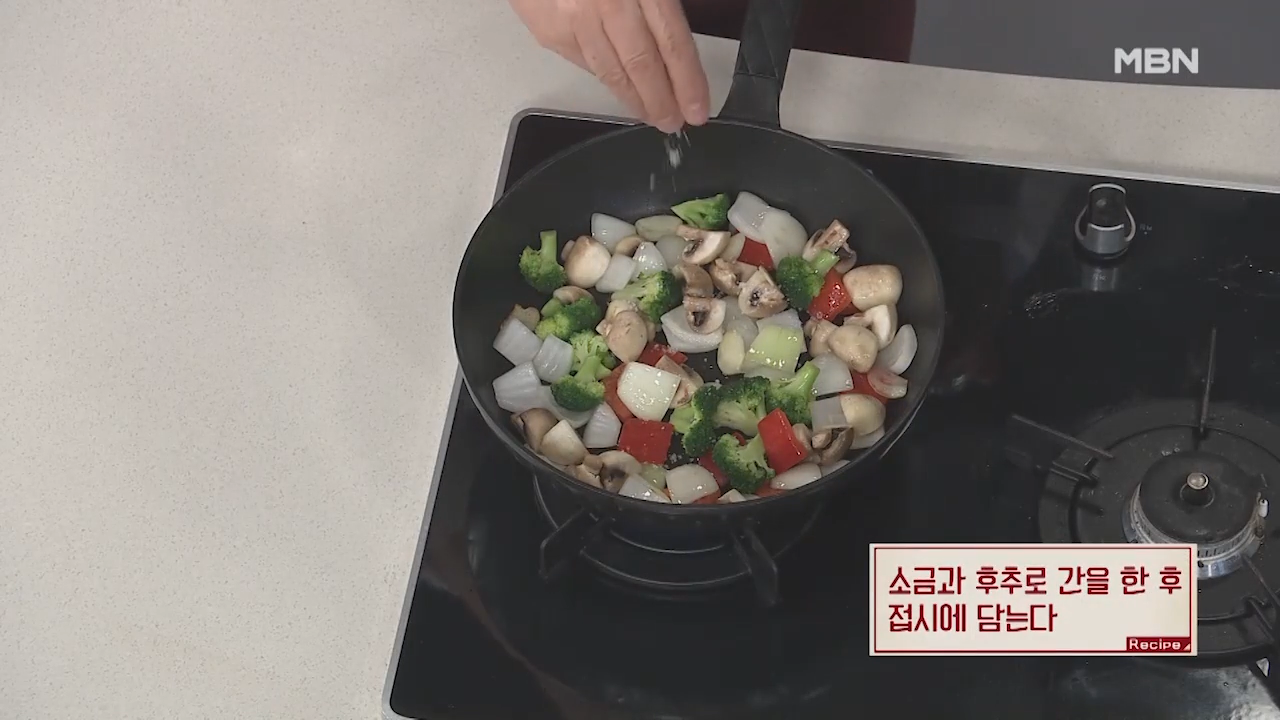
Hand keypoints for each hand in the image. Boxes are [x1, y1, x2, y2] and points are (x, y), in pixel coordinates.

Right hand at [510, 0, 710, 132]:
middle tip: (674, 122)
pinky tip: (617, 86)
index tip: (697, 109)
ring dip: (633, 99)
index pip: (672, 42)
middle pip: (642, 64)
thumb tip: (673, 43)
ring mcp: (574, 20)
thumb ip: (656, 0)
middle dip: (661, 100)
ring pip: (610, 71)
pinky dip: (604, 77)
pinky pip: (583, 61)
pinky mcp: (548, 30)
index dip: (687, 81)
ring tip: (650, 114)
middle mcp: (606, 4)